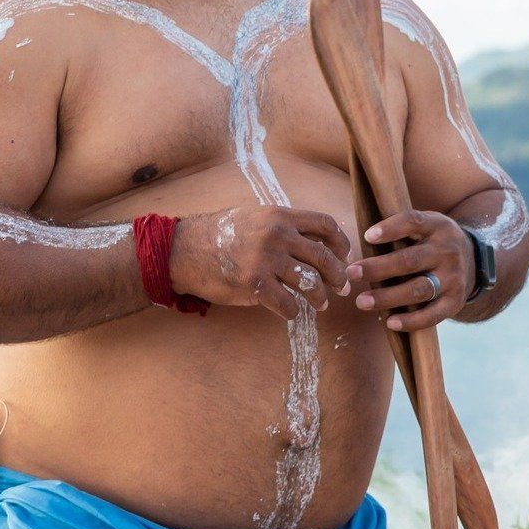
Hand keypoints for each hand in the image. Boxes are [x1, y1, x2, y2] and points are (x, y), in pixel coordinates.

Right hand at [171, 207, 350, 321]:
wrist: (185, 249)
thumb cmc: (220, 234)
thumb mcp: (255, 217)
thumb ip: (283, 226)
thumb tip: (314, 242)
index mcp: (280, 216)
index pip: (325, 225)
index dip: (341, 243)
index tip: (343, 256)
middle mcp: (277, 235)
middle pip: (324, 257)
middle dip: (338, 275)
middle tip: (341, 287)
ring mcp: (266, 260)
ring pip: (310, 283)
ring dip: (320, 297)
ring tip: (321, 304)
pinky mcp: (254, 284)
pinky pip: (287, 304)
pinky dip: (293, 311)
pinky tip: (291, 312)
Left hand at [344, 210, 473, 330]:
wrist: (473, 262)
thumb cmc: (432, 243)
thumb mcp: (426, 226)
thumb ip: (401, 231)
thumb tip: (361, 241)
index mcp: (437, 226)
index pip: (414, 222)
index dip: (391, 228)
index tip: (367, 236)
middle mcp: (447, 251)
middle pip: (410, 260)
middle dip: (378, 268)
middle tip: (351, 274)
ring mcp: (453, 278)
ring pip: (418, 289)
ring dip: (388, 297)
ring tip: (362, 302)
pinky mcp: (455, 301)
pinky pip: (433, 315)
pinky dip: (411, 321)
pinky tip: (390, 322)